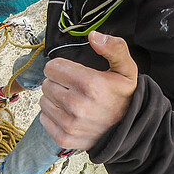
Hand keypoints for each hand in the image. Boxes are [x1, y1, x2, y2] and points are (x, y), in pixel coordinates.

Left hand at [39, 31, 137, 149]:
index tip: (74, 74)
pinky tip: (69, 116)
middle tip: (75, 89)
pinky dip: (53, 117)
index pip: (52, 67)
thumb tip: (93, 35)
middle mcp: (76, 104)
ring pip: (43, 101)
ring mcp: (70, 123)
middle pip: (46, 83)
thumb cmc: (124, 97)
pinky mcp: (64, 137)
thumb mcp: (126, 69)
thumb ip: (113, 48)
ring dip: (54, 100)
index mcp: (89, 84)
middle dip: (58, 84)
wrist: (130, 131)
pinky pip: (43, 119)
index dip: (62, 68)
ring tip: (73, 102)